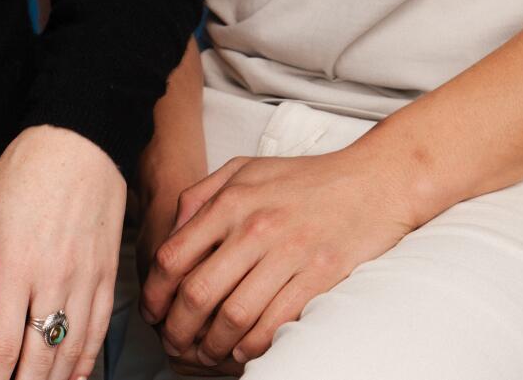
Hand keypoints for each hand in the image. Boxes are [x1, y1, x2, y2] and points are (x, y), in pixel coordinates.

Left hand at [0, 124, 126, 379]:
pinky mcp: (107, 272)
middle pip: (39, 358)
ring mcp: (85, 278)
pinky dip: (86, 361)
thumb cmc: (28, 166)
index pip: (2, 344)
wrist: (83, 136)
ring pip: (71, 351)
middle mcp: (54, 279)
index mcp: (17, 265)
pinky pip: (99, 330)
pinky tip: (73, 377)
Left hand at [140, 143, 417, 367]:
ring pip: (232, 316)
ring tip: (206, 352)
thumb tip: (172, 233)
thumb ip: (202, 196)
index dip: (155, 293)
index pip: (173, 256)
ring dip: (212, 345)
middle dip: (177, 328)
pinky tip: (243, 350)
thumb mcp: (243, 170)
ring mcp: (287, 254)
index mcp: (231, 202)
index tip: (153, 311)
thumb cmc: (302, 179)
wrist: (369, 184)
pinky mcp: (317, 278)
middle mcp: (254, 228)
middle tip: (174, 342)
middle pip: (197, 293)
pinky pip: (274, 325)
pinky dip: (252, 347)